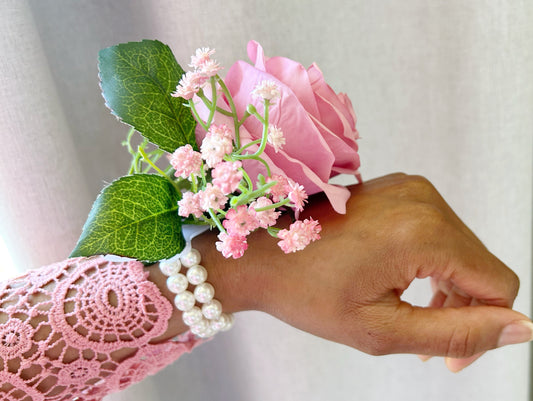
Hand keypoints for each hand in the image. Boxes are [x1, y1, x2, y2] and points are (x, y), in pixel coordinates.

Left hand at [192, 173, 529, 371]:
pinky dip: (429, 262)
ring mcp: (410, 188)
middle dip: (462, 309)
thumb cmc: (306, 291)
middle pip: (480, 265)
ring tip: (409, 315)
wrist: (258, 252)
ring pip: (460, 249)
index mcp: (424, 230)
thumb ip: (456, 333)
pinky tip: (401, 284)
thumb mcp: (380, 329)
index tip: (450, 357)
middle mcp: (424, 199)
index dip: (486, 327)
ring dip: (445, 287)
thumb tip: (521, 327)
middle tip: (423, 343)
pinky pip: (437, 230)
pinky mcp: (398, 189)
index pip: (498, 284)